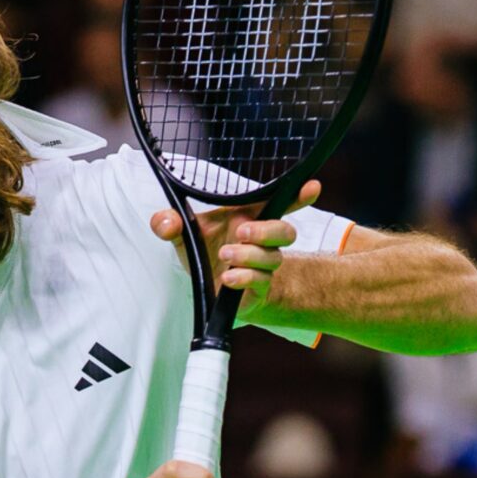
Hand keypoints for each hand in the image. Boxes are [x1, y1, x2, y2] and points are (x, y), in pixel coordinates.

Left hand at [150, 179, 320, 318]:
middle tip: (241, 231)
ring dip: (249, 255)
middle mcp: (261, 242)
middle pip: (285, 231)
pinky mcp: (257, 288)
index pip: (279, 204)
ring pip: (273, 257)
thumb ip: (170, 223)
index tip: (311, 186)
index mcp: (249, 219)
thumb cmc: (204, 254)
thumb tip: (164, 222)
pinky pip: (260, 281)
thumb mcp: (182, 235)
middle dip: (266, 230)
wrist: (209, 291)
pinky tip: (228, 278)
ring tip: (225, 255)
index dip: (298, 196)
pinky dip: (244, 277)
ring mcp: (263, 266)